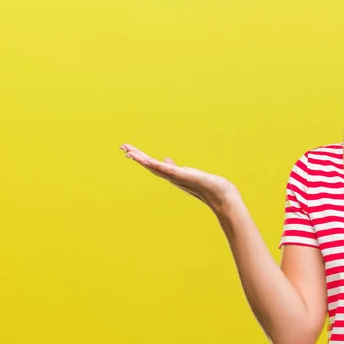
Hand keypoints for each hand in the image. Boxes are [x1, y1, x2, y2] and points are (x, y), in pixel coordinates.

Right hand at [119, 144, 239, 215]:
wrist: (220, 196)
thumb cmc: (205, 185)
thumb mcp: (187, 172)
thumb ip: (174, 167)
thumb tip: (166, 160)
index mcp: (171, 174)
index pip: (151, 164)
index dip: (139, 157)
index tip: (127, 150)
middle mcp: (171, 177)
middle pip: (149, 165)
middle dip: (136, 156)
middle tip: (122, 147)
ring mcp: (176, 177)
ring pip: (155, 167)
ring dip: (142, 160)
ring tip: (130, 152)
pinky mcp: (184, 177)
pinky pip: (168, 170)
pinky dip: (157, 165)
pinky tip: (149, 160)